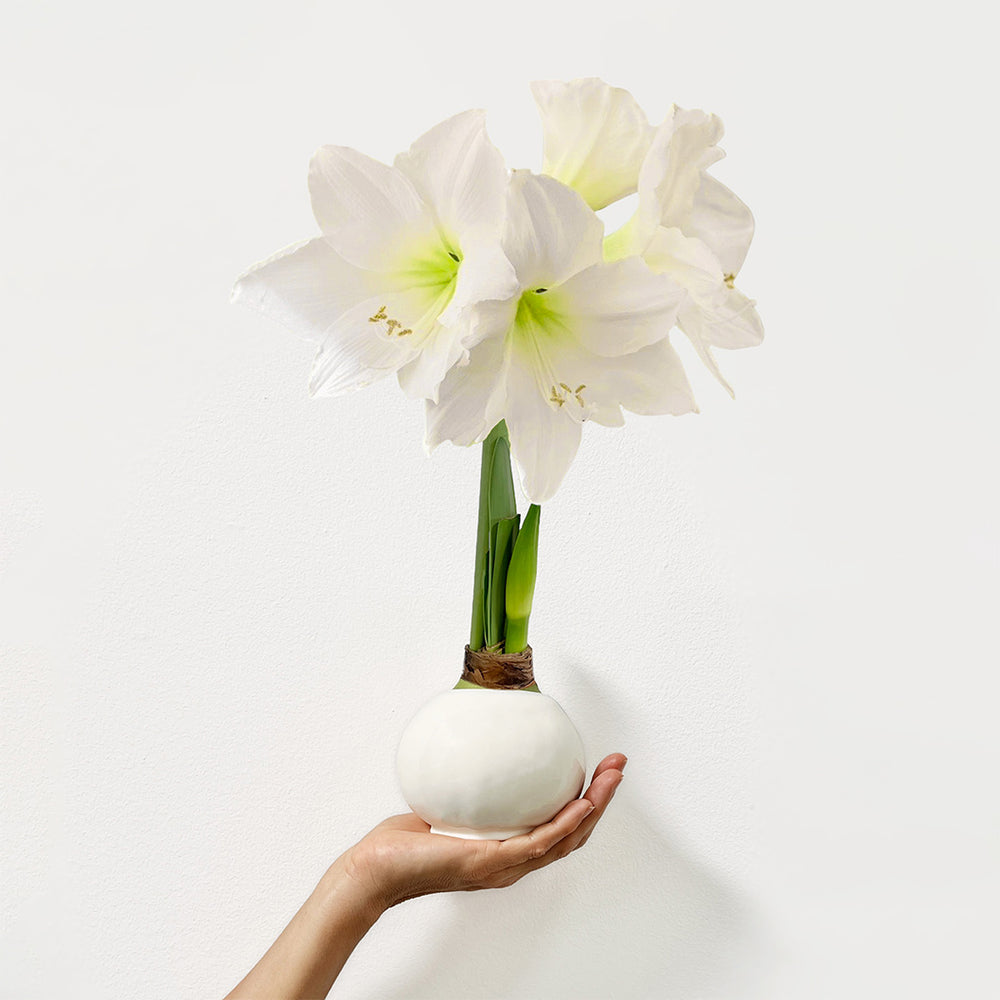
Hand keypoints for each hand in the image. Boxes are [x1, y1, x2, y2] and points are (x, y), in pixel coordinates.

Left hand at [343, 753, 626, 912]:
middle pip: (573, 833)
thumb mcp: (445, 799)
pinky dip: (565, 824)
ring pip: (565, 838)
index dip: (585, 800)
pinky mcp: (490, 865)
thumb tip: (476, 733)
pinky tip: (580, 804)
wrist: (374, 871)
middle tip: (618, 766)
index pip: (557, 827)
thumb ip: (466, 778)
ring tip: (611, 778)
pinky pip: (538, 844)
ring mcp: (504, 867)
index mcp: (506, 850)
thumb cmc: (402, 843)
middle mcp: (512, 862)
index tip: (598, 768)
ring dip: (594, 807)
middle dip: (602, 799)